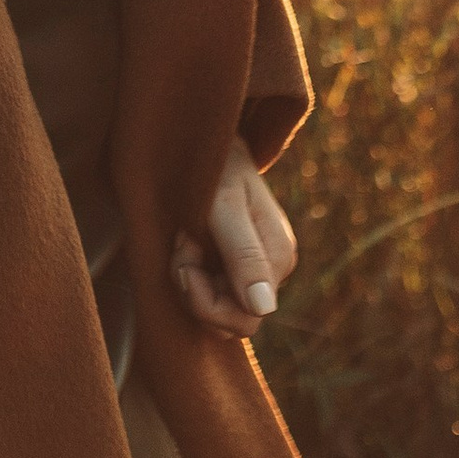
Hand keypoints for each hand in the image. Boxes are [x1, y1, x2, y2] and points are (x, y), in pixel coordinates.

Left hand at [172, 140, 297, 337]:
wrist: (208, 137)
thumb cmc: (215, 166)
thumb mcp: (223, 207)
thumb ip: (243, 254)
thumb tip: (263, 308)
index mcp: (278, 258)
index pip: (244, 319)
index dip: (203, 296)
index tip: (185, 250)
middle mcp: (273, 268)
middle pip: (232, 320)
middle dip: (196, 291)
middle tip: (180, 244)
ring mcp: (257, 267)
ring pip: (220, 309)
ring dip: (191, 280)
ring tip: (183, 238)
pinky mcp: (239, 263)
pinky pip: (215, 292)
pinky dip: (193, 273)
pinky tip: (186, 241)